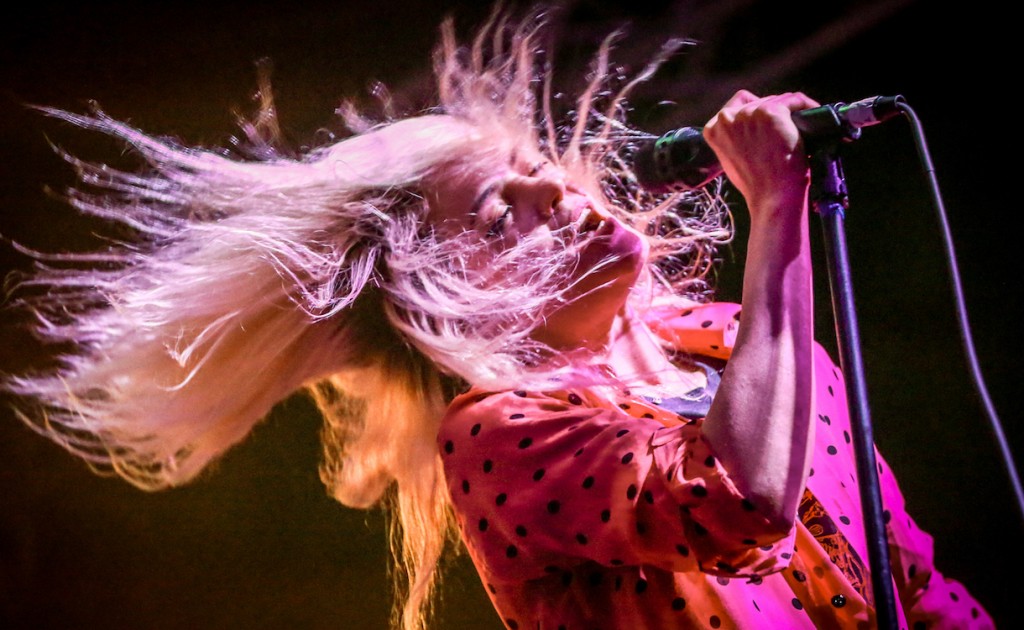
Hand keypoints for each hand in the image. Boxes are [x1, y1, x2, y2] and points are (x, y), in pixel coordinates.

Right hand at [702, 90, 819, 215]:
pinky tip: (812, 115)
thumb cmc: (756, 185)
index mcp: (713, 129)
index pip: (735, 107)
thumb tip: (752, 127)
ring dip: (791, 110)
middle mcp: (727, 118)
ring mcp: (749, 114)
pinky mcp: (771, 113)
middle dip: (774, 112)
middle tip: (788, 129)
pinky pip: (794, 100)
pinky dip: (806, 106)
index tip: (767, 125)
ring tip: (803, 124)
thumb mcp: (731, 159)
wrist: (772, 197)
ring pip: (777, 99)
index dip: (754, 113)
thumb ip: (734, 138)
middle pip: (757, 101)